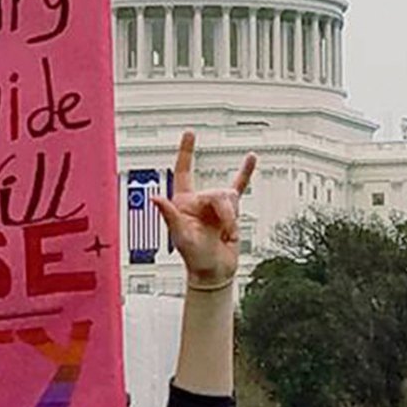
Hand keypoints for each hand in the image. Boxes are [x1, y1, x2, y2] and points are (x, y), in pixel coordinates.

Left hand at [152, 131, 256, 287]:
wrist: (215, 271)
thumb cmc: (195, 258)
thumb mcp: (181, 237)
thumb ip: (170, 216)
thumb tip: (155, 198)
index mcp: (182, 203)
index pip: (184, 172)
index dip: (186, 152)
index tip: (190, 134)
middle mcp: (198, 201)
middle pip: (216, 193)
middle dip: (224, 213)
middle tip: (223, 232)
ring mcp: (215, 205)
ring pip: (230, 198)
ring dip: (232, 219)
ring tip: (228, 234)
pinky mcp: (230, 210)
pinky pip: (239, 187)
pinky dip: (245, 173)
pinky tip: (250, 159)